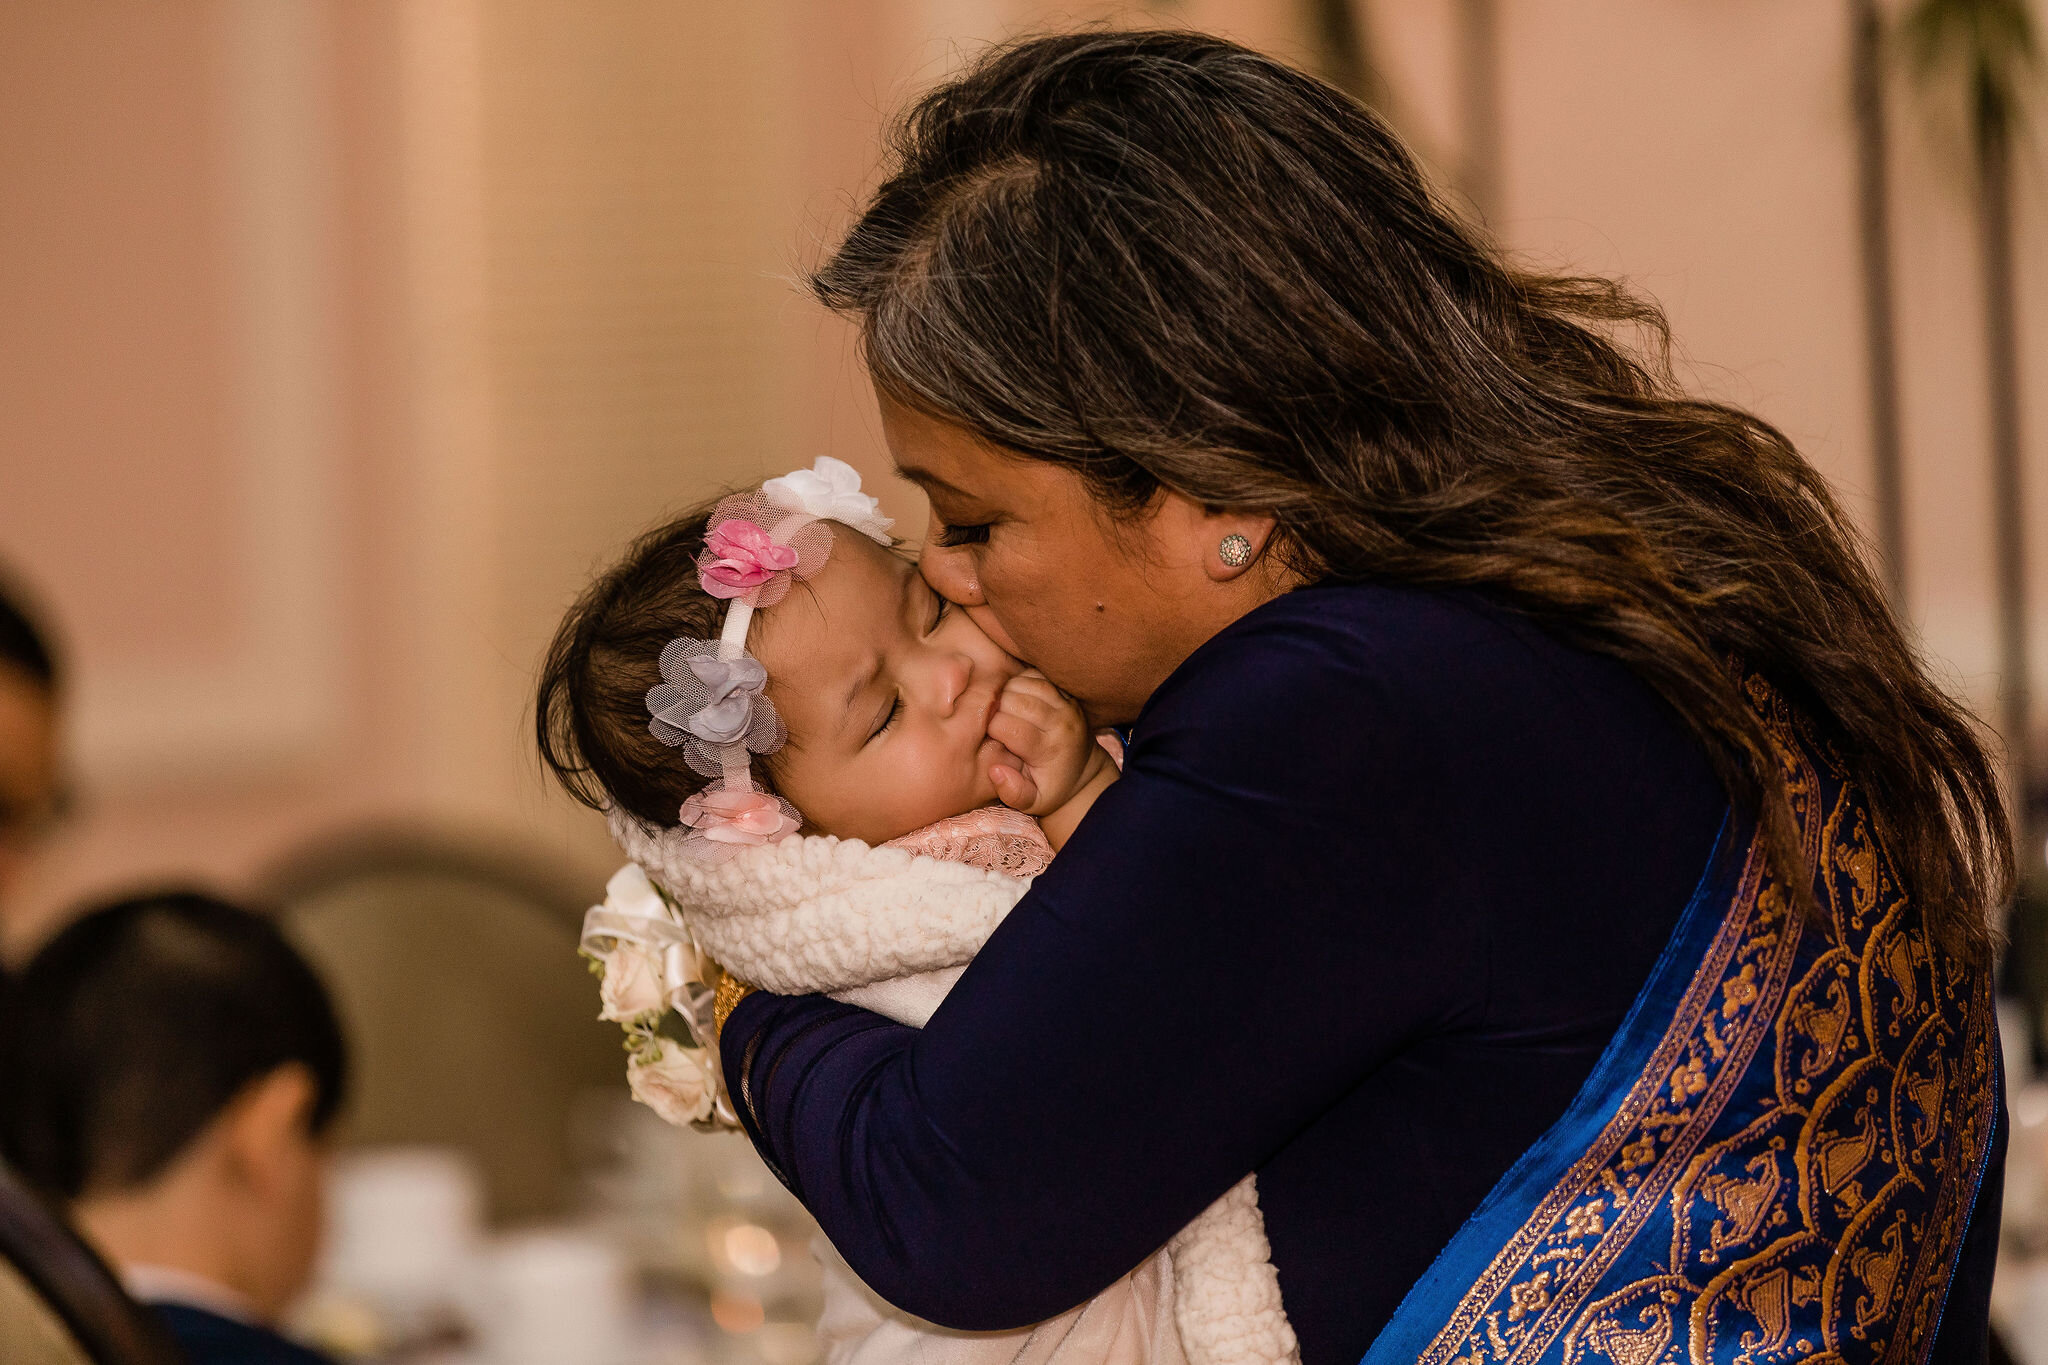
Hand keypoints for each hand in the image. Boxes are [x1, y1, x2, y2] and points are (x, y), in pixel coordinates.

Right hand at [986, 671, 1112, 818]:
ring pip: (1026, 683)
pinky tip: (1012, 697)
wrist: (1083, 772)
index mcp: (1050, 750)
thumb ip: (1013, 793)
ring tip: (999, 709)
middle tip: (990, 720)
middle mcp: (1061, 723)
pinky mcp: (1066, 693)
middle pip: (1016, 701)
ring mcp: (1066, 704)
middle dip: (995, 708)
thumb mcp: (1033, 802)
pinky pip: (1036, 675)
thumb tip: (995, 770)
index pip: (1009, 727)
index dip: (990, 729)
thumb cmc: (1051, 788)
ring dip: (1005, 692)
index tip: (988, 737)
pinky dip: (1018, 681)